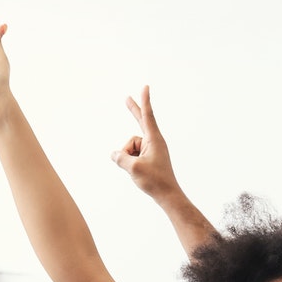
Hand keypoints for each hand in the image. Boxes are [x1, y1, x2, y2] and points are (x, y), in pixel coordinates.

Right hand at [111, 85, 180, 201]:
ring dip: (128, 158)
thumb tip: (114, 154)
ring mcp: (151, 149)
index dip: (144, 100)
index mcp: (154, 139)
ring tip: (138, 170)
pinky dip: (130, 162)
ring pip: (130, 147)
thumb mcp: (133, 168)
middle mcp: (154, 141)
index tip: (145, 87)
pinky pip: (132, 155)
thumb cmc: (154, 181)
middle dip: (133, 111)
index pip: (147, 115)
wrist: (167, 195)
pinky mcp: (149, 157)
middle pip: (140, 122)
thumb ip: (120, 158)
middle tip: (126, 97)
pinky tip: (136, 172)